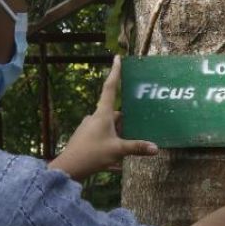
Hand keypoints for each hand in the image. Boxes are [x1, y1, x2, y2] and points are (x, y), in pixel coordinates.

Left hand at [48, 56, 157, 181]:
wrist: (68, 167)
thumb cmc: (92, 155)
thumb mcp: (117, 151)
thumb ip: (136, 148)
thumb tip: (156, 148)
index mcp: (102, 114)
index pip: (110, 88)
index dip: (114, 72)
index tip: (117, 58)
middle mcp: (94, 117)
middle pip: (114, 113)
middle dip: (126, 120)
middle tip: (137, 127)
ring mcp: (88, 126)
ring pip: (109, 125)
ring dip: (118, 132)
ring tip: (127, 146)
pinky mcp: (85, 136)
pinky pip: (102, 134)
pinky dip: (110, 140)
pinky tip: (114, 154)